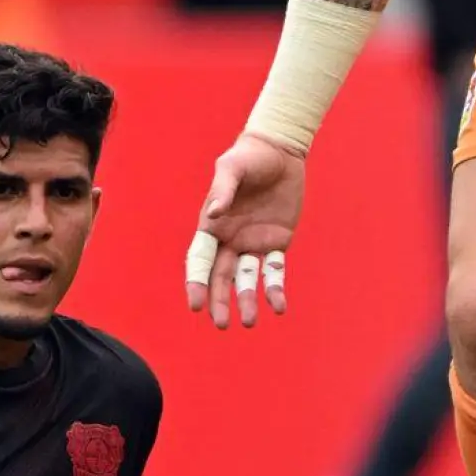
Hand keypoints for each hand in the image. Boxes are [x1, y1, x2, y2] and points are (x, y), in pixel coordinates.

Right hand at [185, 133, 306, 328]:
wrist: (279, 151)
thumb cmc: (248, 156)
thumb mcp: (231, 168)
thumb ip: (223, 190)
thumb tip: (213, 215)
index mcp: (211, 226)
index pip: (200, 260)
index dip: (196, 283)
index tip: (196, 304)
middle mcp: (229, 240)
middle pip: (220, 277)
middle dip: (218, 301)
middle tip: (222, 324)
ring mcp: (252, 243)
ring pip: (246, 279)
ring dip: (246, 301)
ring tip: (249, 322)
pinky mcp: (276, 243)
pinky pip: (274, 270)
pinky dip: (275, 289)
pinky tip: (278, 305)